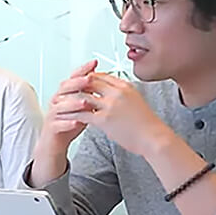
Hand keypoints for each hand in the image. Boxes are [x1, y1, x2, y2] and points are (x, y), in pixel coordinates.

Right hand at [30, 61, 97, 184]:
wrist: (55, 143)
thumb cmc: (70, 123)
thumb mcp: (83, 107)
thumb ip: (91, 95)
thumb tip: (107, 82)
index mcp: (66, 94)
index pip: (74, 78)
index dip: (83, 70)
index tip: (94, 63)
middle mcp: (57, 101)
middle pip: (65, 88)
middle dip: (77, 83)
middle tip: (89, 79)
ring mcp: (52, 114)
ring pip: (61, 105)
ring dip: (73, 103)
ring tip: (85, 102)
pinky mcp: (51, 127)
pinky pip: (58, 123)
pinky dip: (68, 123)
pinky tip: (77, 122)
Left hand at [61, 72, 175, 157]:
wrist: (154, 138)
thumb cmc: (147, 123)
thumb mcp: (136, 101)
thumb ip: (122, 95)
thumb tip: (112, 93)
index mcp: (125, 86)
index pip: (101, 76)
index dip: (87, 78)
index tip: (79, 82)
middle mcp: (117, 93)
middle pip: (90, 83)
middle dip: (76, 86)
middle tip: (66, 90)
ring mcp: (110, 105)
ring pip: (83, 97)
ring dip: (70, 100)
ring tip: (61, 103)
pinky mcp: (104, 119)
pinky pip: (82, 113)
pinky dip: (72, 114)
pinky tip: (66, 117)